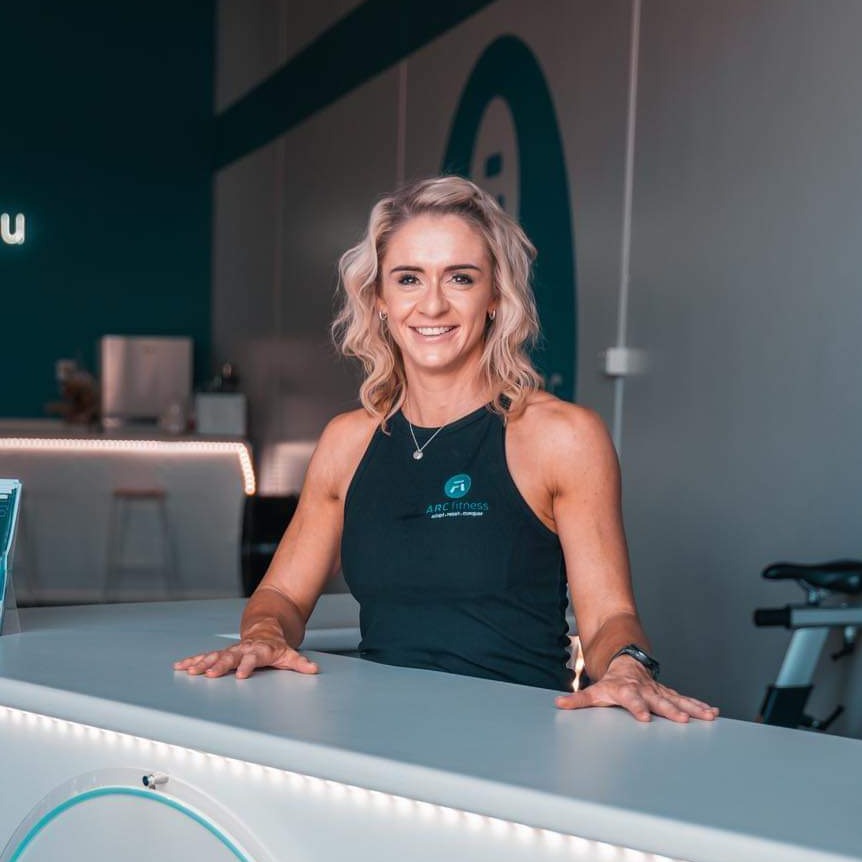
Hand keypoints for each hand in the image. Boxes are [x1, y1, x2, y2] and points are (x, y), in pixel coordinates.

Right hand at [173, 636, 318, 679]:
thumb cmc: (276, 646)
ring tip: (190, 671)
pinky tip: (180, 666)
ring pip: (215, 655)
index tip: (242, 675)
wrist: (265, 627)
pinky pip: (205, 656)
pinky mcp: (221, 652)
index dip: (248, 665)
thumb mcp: (289, 654)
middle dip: (220, 665)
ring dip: (202, 663)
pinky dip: (192, 661)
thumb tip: (314, 669)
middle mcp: (243, 649)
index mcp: (260, 650)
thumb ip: (299, 663)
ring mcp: (231, 650)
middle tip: (210, 674)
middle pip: (231, 657)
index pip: (254, 658)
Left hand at [554, 656, 718, 722]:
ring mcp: (658, 690)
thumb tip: (558, 704)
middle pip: (658, 699)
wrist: (624, 659)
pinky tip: (712, 712)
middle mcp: (645, 689)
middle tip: (682, 720)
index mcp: (626, 689)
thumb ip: (578, 700)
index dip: (637, 707)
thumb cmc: (610, 681)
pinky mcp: (667, 692)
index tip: (644, 717)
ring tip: (707, 716)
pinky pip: (685, 699)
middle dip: (670, 709)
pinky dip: (698, 705)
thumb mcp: (594, 690)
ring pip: (677, 699)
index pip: (631, 699)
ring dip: (691, 708)